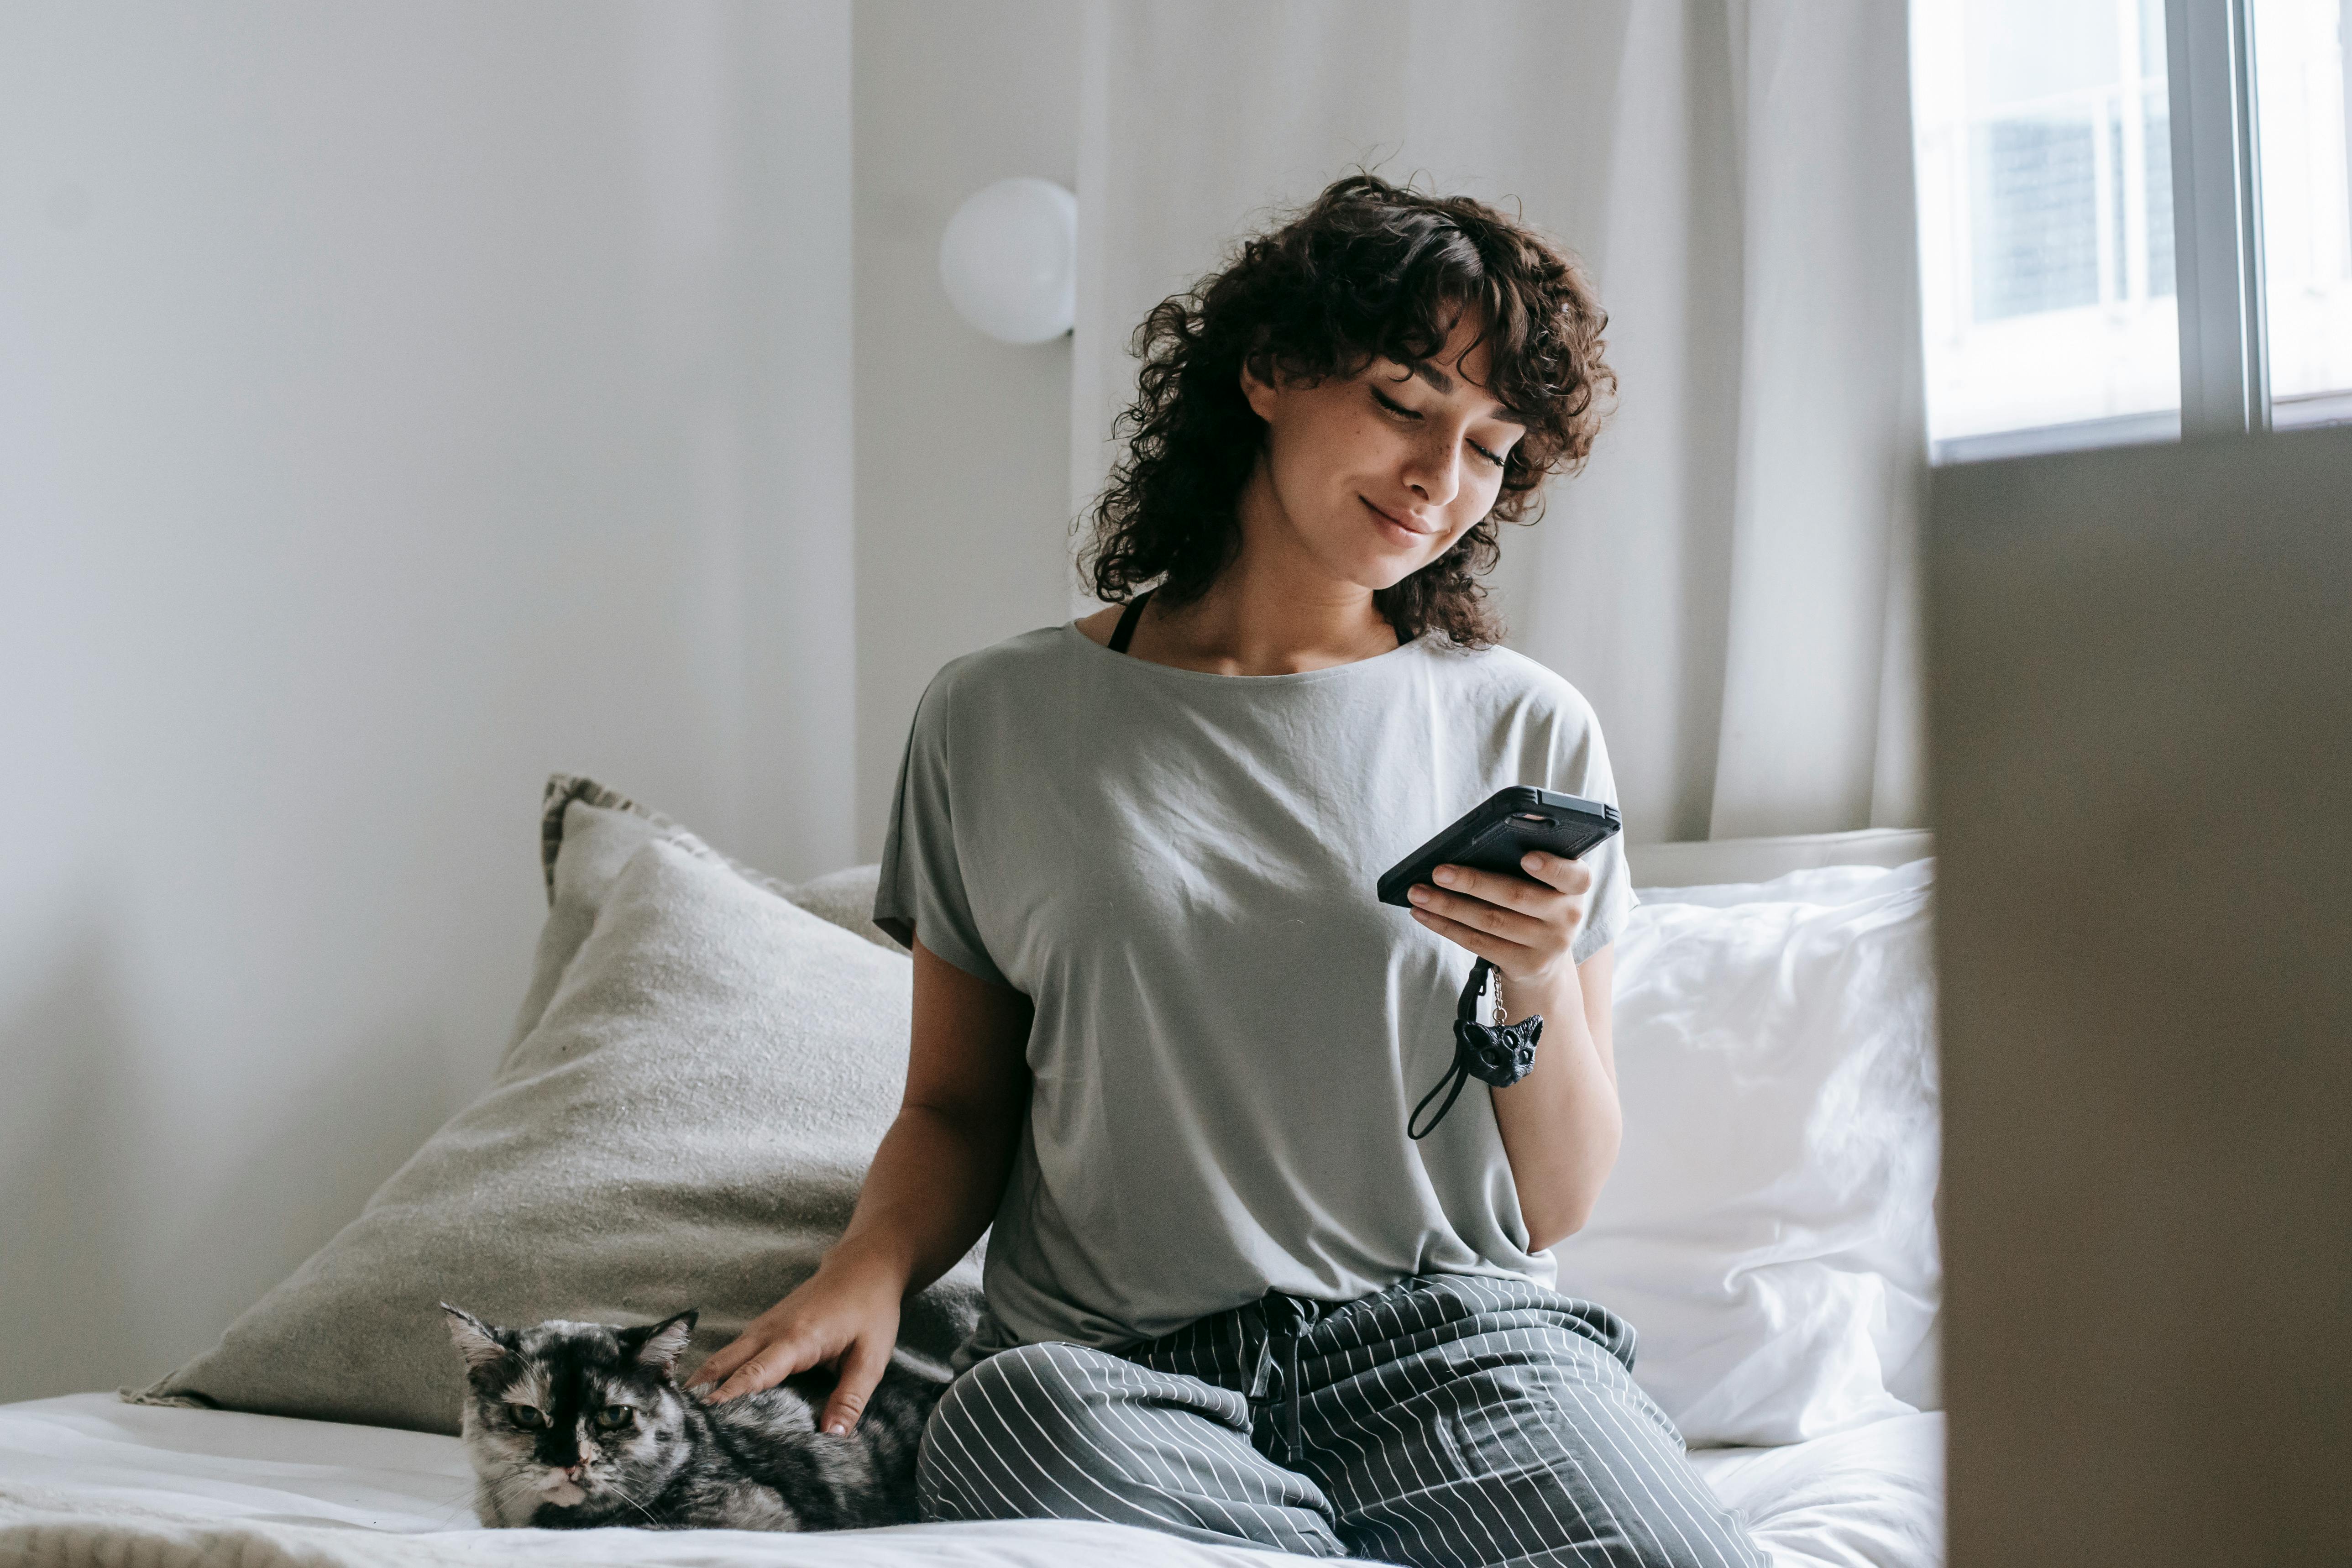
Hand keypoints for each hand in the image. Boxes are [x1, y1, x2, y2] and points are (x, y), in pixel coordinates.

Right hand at [679, 1251, 903, 1434]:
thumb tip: (833, 1437)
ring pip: (723, 1358)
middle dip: (701, 1396)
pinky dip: (716, 1374)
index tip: (703, 1421)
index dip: (728, 1398)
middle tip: (681, 1432)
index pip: (754, 1373)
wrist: (864, 1265)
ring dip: (704, 1386)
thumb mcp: (871, 1357)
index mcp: (797, 1338)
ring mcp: (763, 1326)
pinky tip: (709, 1398)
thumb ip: (850, 1398)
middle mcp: (770, 1331)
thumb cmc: (870, 1309)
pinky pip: (732, 1353)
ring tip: (685, 1423)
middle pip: (724, 1365)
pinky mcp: (764, 1328)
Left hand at [1404, 851, 1591, 993]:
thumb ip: (1526, 859)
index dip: (1552, 867)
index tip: (1526, 858)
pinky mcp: (1524, 964)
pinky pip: (1478, 943)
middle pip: (1516, 896)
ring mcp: (1547, 945)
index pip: (1574, 875)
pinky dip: (1446, 926)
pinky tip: (1424, 914)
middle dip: (1473, 882)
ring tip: (1418, 892)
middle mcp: (1568, 917)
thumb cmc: (1535, 900)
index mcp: (1576, 886)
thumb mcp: (1544, 880)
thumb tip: (1482, 839)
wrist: (1544, 957)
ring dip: (1448, 905)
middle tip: (1439, 871)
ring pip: (1490, 921)